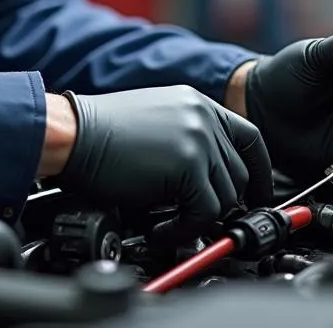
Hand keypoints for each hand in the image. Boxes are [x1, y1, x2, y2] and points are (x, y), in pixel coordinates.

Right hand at [57, 85, 272, 238]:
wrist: (73, 133)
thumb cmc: (100, 132)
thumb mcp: (155, 120)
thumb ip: (189, 139)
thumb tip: (210, 181)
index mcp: (195, 102)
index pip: (250, 138)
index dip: (259, 171)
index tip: (258, 194)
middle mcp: (202, 116)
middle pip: (240, 174)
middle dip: (222, 203)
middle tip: (197, 219)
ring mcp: (198, 139)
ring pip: (226, 197)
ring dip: (200, 218)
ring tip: (169, 222)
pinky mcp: (188, 165)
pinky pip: (205, 213)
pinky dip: (185, 230)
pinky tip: (160, 228)